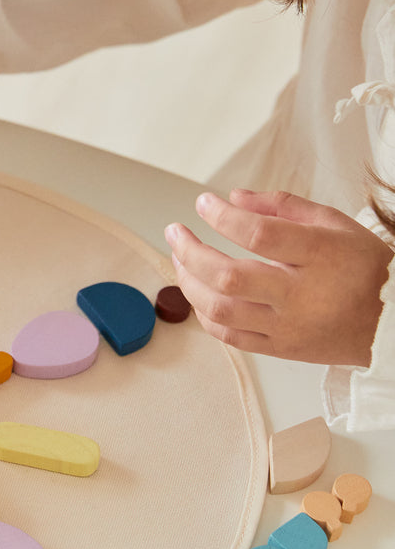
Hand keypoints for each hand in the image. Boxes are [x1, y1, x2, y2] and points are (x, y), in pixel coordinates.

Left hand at [165, 188, 392, 364]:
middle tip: (175, 233)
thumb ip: (283, 206)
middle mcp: (301, 295)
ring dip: (189, 283)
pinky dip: (205, 315)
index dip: (223, 218)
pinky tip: (197, 294)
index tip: (204, 204)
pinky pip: (231, 336)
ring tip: (180, 260)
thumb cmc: (363, 268)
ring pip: (222, 310)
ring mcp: (289, 326)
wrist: (391, 322)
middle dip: (191, 251)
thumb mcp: (334, 223)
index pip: (259, 236)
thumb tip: (234, 198)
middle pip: (231, 276)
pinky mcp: (282, 349)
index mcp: (319, 256)